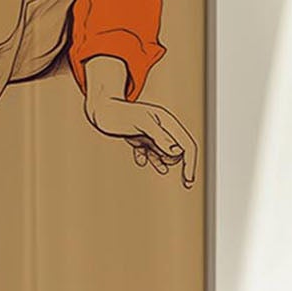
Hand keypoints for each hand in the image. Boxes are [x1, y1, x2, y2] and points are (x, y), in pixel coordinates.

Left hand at [83, 90, 197, 186]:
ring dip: (159, 159)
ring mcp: (151, 135)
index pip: (187, 145)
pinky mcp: (140, 139)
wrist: (101, 109)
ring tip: (144, 152)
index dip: (190, 163)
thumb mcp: (141, 123)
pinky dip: (146, 158)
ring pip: (164, 154)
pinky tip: (141, 160)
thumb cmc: (120, 114)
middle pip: (178, 152)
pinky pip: (149, 154)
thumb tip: (177, 152)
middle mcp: (162, 128)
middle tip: (149, 150)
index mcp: (168, 122)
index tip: (188, 181)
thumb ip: (159, 136)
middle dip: (170, 159)